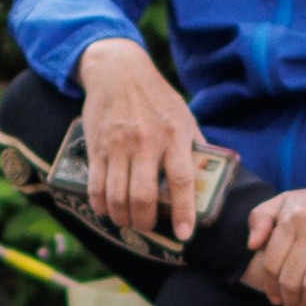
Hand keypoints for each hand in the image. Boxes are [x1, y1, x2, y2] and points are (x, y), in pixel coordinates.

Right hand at [75, 37, 209, 238]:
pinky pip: (96, 186)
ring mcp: (118, 146)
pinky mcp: (97, 147)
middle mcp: (146, 142)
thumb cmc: (156, 97)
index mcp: (174, 135)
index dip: (183, 211)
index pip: (181, 180)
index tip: (184, 234)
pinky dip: (101, 205)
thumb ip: (194, 146)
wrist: (118, 71)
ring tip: (129, 221)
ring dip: (123, 218)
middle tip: (149, 226)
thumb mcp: (184, 116)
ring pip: (117, 197)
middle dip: (146, 222)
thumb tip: (209, 177)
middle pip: (144, 196)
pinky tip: (107, 210)